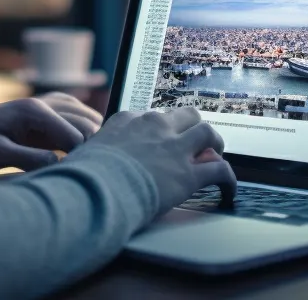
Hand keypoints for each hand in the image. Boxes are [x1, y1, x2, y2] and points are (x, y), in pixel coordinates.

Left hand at [0, 92, 103, 169]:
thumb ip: (29, 159)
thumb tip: (59, 163)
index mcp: (34, 111)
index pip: (74, 134)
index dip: (80, 156)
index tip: (77, 175)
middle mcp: (44, 102)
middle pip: (86, 123)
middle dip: (89, 146)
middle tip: (82, 171)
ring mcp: (47, 101)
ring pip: (86, 115)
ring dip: (89, 136)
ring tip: (82, 160)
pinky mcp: (47, 107)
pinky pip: (76, 112)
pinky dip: (82, 127)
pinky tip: (78, 145)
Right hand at [70, 107, 235, 211]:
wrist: (91, 192)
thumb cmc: (79, 179)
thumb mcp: (82, 155)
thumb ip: (93, 153)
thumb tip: (81, 163)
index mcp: (127, 120)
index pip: (153, 117)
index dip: (162, 129)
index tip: (162, 139)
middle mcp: (154, 127)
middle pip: (186, 114)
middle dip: (193, 127)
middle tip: (195, 142)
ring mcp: (174, 149)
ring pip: (208, 132)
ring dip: (214, 144)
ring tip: (215, 156)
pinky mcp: (188, 174)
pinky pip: (220, 170)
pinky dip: (228, 178)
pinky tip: (228, 189)